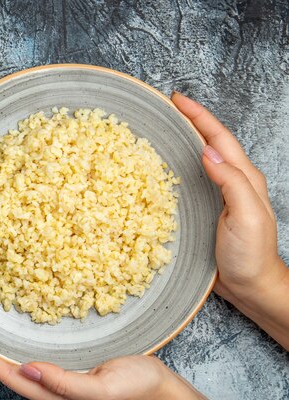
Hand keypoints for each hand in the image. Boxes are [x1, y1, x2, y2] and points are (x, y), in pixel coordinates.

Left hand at [0, 339, 227, 399]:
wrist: (159, 390)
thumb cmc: (136, 386)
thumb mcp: (104, 389)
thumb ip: (66, 384)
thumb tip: (29, 371)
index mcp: (59, 399)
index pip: (13, 378)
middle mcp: (54, 395)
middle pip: (10, 377)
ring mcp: (61, 388)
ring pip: (20, 373)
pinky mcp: (69, 378)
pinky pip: (35, 367)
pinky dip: (16, 355)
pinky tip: (11, 347)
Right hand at [172, 92, 288, 348]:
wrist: (250, 286)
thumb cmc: (250, 255)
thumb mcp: (246, 216)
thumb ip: (231, 182)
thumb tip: (207, 150)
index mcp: (243, 178)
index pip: (219, 138)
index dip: (199, 116)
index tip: (177, 100)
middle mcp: (231, 182)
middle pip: (209, 141)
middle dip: (190, 121)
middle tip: (165, 108)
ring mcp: (218, 196)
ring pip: (200, 158)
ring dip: (183, 140)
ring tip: (161, 130)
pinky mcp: (206, 210)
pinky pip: (191, 179)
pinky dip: (177, 166)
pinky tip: (163, 169)